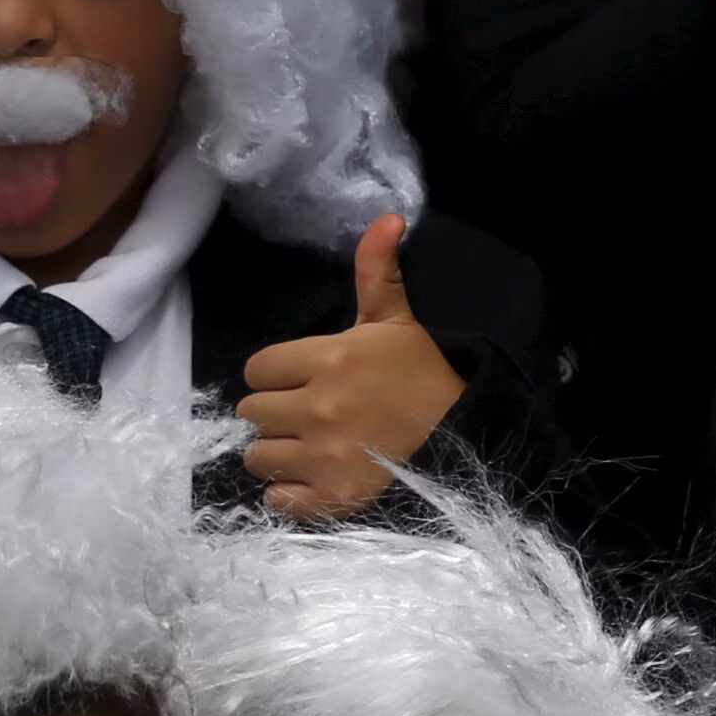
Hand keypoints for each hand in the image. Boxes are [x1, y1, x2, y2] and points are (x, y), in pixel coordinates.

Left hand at [235, 216, 469, 520]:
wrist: (463, 440)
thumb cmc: (423, 376)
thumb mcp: (399, 321)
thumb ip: (378, 272)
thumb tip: (389, 216)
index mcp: (331, 358)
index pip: (258, 369)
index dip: (280, 372)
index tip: (308, 377)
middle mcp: (318, 407)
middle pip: (252, 412)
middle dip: (278, 410)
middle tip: (314, 411)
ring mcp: (321, 456)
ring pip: (258, 456)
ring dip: (280, 452)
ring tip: (314, 445)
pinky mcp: (327, 498)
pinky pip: (275, 498)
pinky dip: (290, 492)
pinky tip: (317, 475)